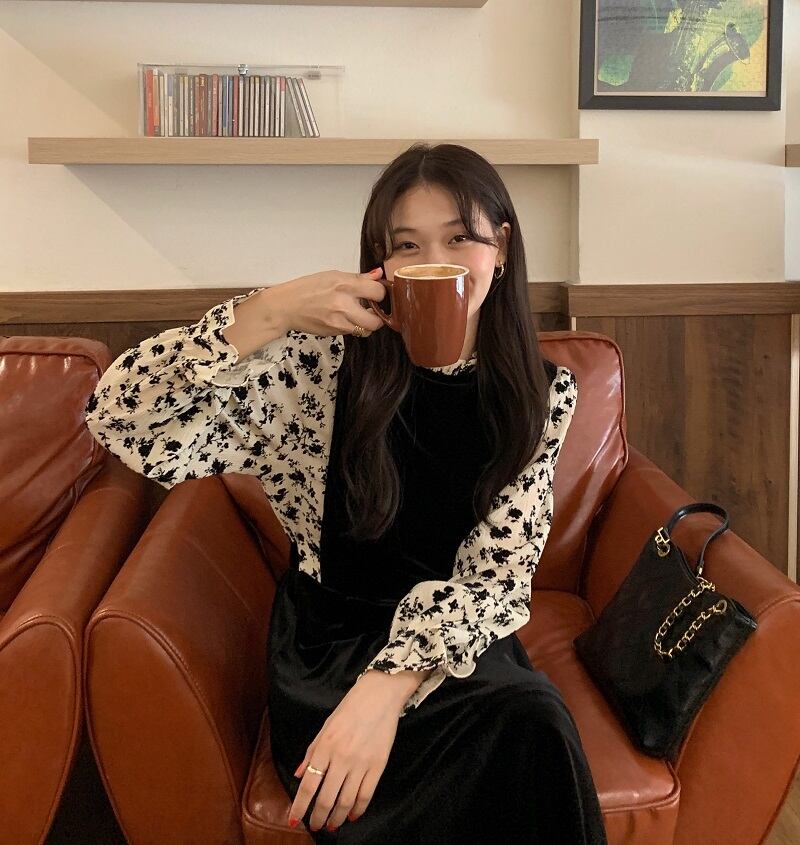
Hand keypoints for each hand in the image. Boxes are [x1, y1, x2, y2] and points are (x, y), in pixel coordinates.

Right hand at [274, 267, 387, 338]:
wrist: (286, 307)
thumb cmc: (307, 288)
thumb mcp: (332, 276)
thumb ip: (358, 278)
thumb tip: (378, 274)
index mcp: (344, 285)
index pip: (378, 292)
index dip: (381, 293)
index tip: (376, 293)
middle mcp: (343, 305)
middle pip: (376, 320)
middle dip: (378, 316)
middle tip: (372, 309)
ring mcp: (339, 322)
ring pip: (366, 330)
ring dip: (367, 324)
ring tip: (359, 314)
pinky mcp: (334, 333)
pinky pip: (353, 332)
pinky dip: (353, 326)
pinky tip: (344, 318)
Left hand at [288, 671, 402, 832]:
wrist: (380, 695)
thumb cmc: (350, 708)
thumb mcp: (325, 727)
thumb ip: (311, 752)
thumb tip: (299, 776)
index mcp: (325, 747)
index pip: (308, 785)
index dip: (300, 806)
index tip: (294, 820)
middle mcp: (341, 758)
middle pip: (326, 798)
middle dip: (317, 817)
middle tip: (314, 826)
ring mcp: (361, 763)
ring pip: (346, 801)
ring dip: (336, 818)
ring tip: (331, 825)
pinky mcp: (378, 765)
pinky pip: (365, 795)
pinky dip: (358, 810)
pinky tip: (352, 816)